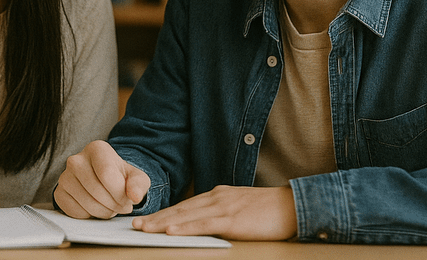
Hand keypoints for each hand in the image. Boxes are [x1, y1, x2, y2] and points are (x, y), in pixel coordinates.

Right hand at [55, 140, 150, 218]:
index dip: (120, 194)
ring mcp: (64, 176)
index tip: (128, 200)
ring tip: (109, 206)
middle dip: (113, 205)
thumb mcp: (136, 177)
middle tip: (120, 206)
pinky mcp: (59, 193)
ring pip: (87, 203)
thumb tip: (134, 196)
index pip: (107, 175)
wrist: (102, 180)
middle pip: (97, 190)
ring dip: (103, 212)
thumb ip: (139, 185)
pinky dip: (89, 215)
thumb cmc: (119, 177)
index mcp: (96, 149)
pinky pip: (75, 211)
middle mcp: (76, 159)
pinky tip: (95, 207)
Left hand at [133, 185, 296, 239]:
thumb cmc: (269, 210)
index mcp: (217, 195)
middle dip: (156, 217)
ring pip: (186, 215)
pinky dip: (185, 227)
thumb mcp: (240, 208)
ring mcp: (222, 207)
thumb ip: (221, 213)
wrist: (291, 205)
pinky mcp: (231, 219)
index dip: (164, 213)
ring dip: (162, 222)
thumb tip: (205, 223)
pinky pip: (203, 224)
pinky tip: (171, 231)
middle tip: (135, 224)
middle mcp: (215, 198)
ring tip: (144, 228)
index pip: (184, 205)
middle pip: (179, 209)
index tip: (147, 219)